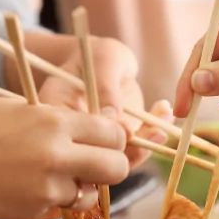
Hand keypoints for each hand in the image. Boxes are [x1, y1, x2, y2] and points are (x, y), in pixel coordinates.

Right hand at [0, 98, 129, 218]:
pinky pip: (61, 211)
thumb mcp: (17, 110)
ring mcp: (46, 190)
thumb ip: (57, 120)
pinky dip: (52, 203)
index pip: (114, 133)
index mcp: (54, 122)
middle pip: (116, 168)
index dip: (112, 139)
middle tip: (92, 166)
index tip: (102, 142)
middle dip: (109, 167)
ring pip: (90, 196)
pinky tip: (26, 190)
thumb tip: (93, 132)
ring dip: (79, 189)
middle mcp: (57, 156)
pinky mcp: (33, 214)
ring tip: (52, 178)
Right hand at [7, 32, 167, 168]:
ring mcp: (91, 147)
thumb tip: (112, 117)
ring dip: (145, 146)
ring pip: (114, 164)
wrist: (107, 62)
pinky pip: (131, 155)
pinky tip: (165, 115)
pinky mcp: (112, 149)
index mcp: (54, 113)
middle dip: (128, 149)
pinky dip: (151, 140)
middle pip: (92, 160)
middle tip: (155, 130)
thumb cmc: (99, 54)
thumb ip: (105, 85)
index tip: (127, 126)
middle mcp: (69, 137)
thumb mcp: (103, 60)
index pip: (69, 137)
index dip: (98, 138)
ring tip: (163, 124)